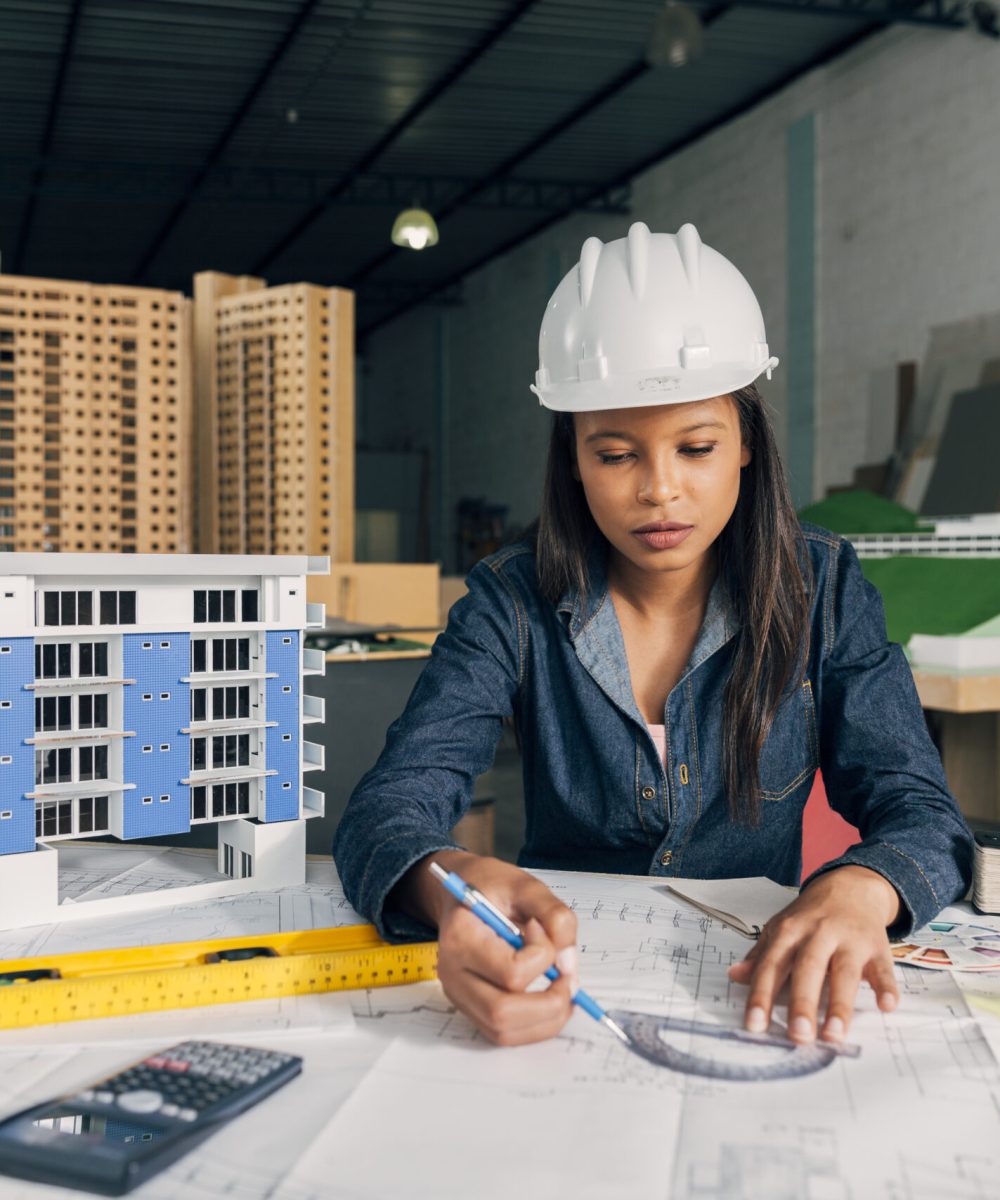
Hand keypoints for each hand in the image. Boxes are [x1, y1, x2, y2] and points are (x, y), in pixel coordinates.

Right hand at [401, 850, 577, 1045]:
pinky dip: (534, 1025)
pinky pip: (504, 1034)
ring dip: (545, 1021)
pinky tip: (550, 1000)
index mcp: (461, 937)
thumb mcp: (524, 884)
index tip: (541, 928)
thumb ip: (554, 915)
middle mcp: (453, 973)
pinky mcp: (470, 1006)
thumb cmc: (488, 886)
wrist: (458, 891)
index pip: (511, 972)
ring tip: (563, 991)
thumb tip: (567, 962)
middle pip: (502, 1013)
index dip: (542, 955)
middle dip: (549, 1004)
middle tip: (569, 980)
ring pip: (503, 1032)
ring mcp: (459, 994)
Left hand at [726, 865, 900, 1043]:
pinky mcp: (877, 946)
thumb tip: (734, 976)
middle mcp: (817, 933)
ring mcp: (849, 939)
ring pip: (844, 973)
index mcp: (789, 931)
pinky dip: (886, 987)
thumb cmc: (810, 916)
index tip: (755, 1024)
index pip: (771, 965)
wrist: (850, 887)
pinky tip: (886, 1006)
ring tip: (833, 1035)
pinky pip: (882, 968)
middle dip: (802, 1003)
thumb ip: (761, 956)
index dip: (761, 995)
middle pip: (808, 969)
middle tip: (798, 1036)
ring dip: (839, 1005)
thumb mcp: (780, 929)